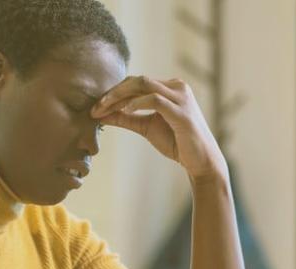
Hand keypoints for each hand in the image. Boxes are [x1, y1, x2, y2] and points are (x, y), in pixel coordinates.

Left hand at [91, 75, 226, 180]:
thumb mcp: (146, 128)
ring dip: (120, 96)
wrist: (201, 161)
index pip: (136, 83)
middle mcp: (176, 86)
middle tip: (95, 108)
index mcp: (169, 87)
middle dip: (113, 93)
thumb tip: (101, 115)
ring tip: (103, 109)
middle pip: (137, 80)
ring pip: (143, 85)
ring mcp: (181, 97)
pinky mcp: (182, 111)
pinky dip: (136, 104)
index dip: (114, 93)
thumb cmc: (177, 143)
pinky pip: (155, 100)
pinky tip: (124, 112)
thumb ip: (126, 119)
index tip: (96, 108)